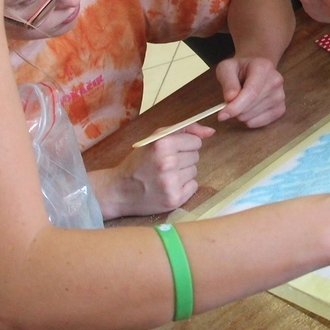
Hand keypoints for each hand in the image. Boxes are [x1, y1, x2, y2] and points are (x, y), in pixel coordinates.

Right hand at [98, 123, 212, 218]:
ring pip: (194, 171)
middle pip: (196, 156)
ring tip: (164, 176)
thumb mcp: (155, 139)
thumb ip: (184, 130)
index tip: (173, 150)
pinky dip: (184, 186)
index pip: (195, 142)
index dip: (185, 145)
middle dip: (183, 159)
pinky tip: (168, 186)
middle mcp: (168, 163)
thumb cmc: (138, 162)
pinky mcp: (174, 199)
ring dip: (183, 173)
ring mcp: (172, 183)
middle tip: (165, 165)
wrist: (119, 191)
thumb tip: (210, 132)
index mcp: (162, 144)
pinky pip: (193, 186)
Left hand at [216, 56, 285, 127]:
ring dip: (241, 114)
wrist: (254, 69)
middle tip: (229, 101)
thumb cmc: (239, 69)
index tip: (221, 115)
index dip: (236, 106)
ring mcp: (280, 96)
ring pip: (253, 116)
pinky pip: (259, 123)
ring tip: (241, 100)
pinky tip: (248, 108)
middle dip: (235, 109)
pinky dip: (248, 120)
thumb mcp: (226, 68)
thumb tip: (230, 99)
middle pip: (251, 106)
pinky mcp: (280, 109)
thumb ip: (227, 81)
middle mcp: (276, 81)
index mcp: (264, 67)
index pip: (251, 92)